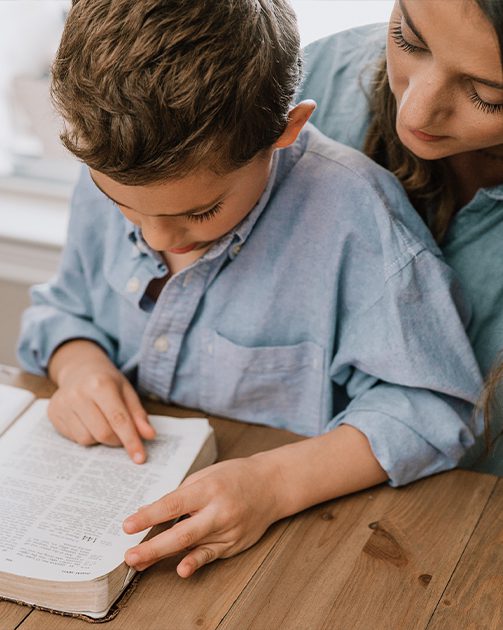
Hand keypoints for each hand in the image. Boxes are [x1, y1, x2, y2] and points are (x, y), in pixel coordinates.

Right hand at [47, 340, 154, 462]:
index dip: (131, 441)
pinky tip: (87, 421)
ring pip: (87, 439)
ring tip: (102, 421)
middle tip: (122, 434)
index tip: (139, 458)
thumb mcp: (127, 392)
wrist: (79, 369)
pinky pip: (74, 439)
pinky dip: (86, 436)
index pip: (119, 419)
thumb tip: (149, 436)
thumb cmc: (107, 382)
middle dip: (116, 440)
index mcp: (100, 384)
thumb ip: (138, 415)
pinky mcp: (53, 414)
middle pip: (103, 433)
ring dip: (100, 439)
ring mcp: (63, 404)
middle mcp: (78, 394)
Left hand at [122, 455, 280, 576]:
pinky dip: (195, 563)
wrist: (271, 485)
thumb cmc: (234, 476)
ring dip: (163, 556)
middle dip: (152, 546)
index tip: (127, 525)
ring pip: (192, 546)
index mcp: (208, 489)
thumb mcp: (205, 476)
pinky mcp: (233, 544)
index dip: (149, 516)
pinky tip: (182, 570)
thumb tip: (148, 510)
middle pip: (181, 533)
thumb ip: (179, 495)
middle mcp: (218, 511)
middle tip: (129, 555)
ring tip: (139, 563)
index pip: (173, 504)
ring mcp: (227, 530)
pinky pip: (210, 555)